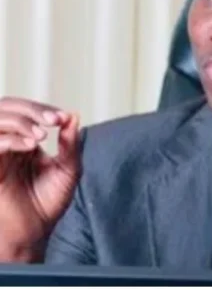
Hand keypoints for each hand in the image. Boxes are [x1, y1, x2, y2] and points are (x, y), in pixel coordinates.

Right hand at [0, 97, 80, 261]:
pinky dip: (10, 139)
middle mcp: (8, 142)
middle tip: (54, 120)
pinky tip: (30, 145)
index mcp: (26, 139)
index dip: (45, 110)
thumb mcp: (68, 169)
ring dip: (20, 121)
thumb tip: (74, 115)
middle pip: (8, 106)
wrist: (33, 233)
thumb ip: (70, 143)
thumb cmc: (48, 203)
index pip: (28, 111)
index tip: (63, 119)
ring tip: (42, 135)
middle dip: (32, 109)